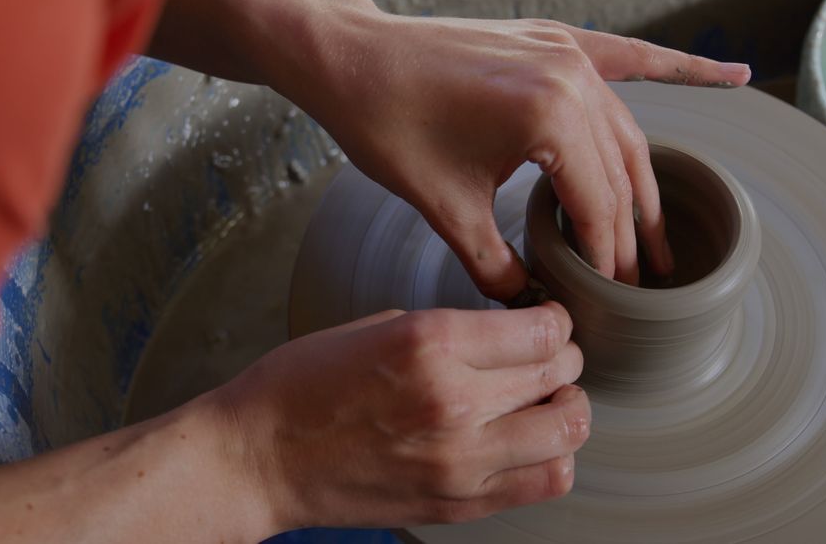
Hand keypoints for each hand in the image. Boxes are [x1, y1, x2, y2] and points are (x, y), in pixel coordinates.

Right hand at [214, 303, 588, 528]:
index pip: (541, 331)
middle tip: (548, 355)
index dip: (555, 322)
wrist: (258, 459)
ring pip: (567, 431)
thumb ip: (452, 331)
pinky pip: (544, 482)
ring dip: (568, 408)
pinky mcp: (458, 504)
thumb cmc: (301, 386)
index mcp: (430, 343)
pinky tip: (531, 440)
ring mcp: (459, 461)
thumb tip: (508, 336)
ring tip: (548, 400)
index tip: (548, 322)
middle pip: (559, 373)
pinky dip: (553, 457)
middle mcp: (454, 401)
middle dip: (562, 358)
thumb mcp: (375, 325)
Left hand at [277, 5, 750, 299]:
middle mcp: (570, 77)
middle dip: (631, 232)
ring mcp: (565, 52)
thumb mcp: (444, 207)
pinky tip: (730, 76)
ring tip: (661, 232)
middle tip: (643, 280)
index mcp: (547, 117)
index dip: (609, 258)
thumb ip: (494, 262)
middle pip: (621, 172)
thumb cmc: (388, 125)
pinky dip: (677, 70)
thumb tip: (527, 303)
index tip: (615, 294)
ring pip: (627, 130)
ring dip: (645, 182)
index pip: (600, 205)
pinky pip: (628, 57)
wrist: (351, 59)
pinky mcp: (553, 40)